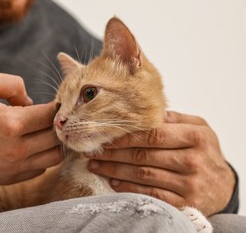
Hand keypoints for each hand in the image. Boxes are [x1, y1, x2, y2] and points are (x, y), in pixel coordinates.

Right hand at [0, 71, 61, 184]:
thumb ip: (13, 84)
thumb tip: (31, 101)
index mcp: (12, 123)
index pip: (50, 115)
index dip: (56, 107)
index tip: (53, 103)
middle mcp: (17, 149)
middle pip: (56, 137)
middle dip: (57, 124)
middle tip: (50, 118)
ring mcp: (14, 167)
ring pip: (53, 157)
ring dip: (53, 143)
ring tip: (43, 132)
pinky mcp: (10, 178)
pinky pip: (40, 169)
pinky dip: (42, 157)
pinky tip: (32, 146)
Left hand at [86, 111, 235, 215]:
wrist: (223, 185)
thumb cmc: (205, 152)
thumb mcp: (199, 129)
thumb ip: (177, 119)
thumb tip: (149, 111)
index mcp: (195, 137)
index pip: (153, 135)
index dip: (126, 136)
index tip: (105, 137)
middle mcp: (193, 160)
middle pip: (144, 155)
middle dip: (114, 154)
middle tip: (92, 152)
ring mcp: (188, 184)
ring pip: (143, 175)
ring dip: (115, 170)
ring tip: (96, 165)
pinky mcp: (184, 203)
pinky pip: (150, 194)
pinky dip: (129, 188)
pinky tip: (113, 182)